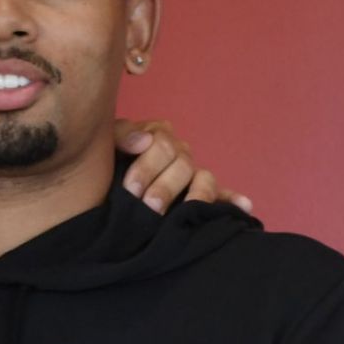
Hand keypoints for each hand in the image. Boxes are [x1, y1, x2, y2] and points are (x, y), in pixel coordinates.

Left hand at [114, 118, 252, 214]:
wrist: (98, 185)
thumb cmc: (103, 161)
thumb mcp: (105, 143)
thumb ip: (121, 135)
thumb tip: (143, 141)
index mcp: (158, 138)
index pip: (163, 143)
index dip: (147, 166)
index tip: (130, 188)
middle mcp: (178, 154)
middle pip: (182, 164)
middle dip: (164, 186)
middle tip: (148, 205)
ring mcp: (190, 175)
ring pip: (204, 179)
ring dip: (197, 195)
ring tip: (190, 208)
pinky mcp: (198, 196)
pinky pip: (221, 196)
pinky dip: (233, 200)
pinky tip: (245, 207)